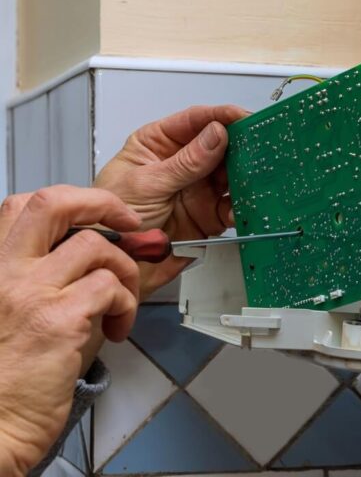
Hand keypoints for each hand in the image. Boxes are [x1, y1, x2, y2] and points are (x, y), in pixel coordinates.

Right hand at [0, 186, 140, 474]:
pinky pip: (110, 287)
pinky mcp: (57, 320)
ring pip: (96, 247)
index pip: (22, 205)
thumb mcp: (9, 310)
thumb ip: (39, 277)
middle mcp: (0, 272)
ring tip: (121, 299)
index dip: (70, 202)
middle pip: (53, 204)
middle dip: (102, 203)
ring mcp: (28, 293)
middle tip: (128, 223)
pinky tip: (116, 326)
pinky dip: (126, 303)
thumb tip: (95, 251)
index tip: (96, 213)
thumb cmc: (3, 377)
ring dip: (123, 270)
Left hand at [93, 105, 247, 298]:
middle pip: (219, 146)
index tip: (242, 116)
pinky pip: (232, 206)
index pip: (194, 121)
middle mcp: (180, 164)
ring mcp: (196, 189)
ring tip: (249, 179)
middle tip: (256, 147)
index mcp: (157, 145)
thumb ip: (185, 162)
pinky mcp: (207, 215)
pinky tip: (237, 208)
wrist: (115, 265)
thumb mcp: (146, 185)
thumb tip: (216, 134)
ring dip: (242, 177)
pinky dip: (239, 206)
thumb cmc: (109, 222)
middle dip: (238, 147)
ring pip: (230, 175)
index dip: (220, 116)